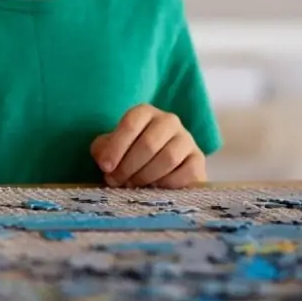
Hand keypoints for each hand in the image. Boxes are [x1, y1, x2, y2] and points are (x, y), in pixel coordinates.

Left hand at [90, 104, 205, 188]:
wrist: (158, 168)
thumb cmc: (130, 154)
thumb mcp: (111, 148)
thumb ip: (103, 150)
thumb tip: (105, 161)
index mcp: (145, 113)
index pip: (131, 124)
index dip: (116, 147)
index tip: (106, 167)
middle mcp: (168, 121)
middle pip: (149, 143)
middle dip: (129, 166)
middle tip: (117, 181)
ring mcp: (186, 139)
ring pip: (168, 158)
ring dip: (146, 176)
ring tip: (134, 185)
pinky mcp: (198, 159)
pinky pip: (186, 172)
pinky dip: (167, 183)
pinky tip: (156, 187)